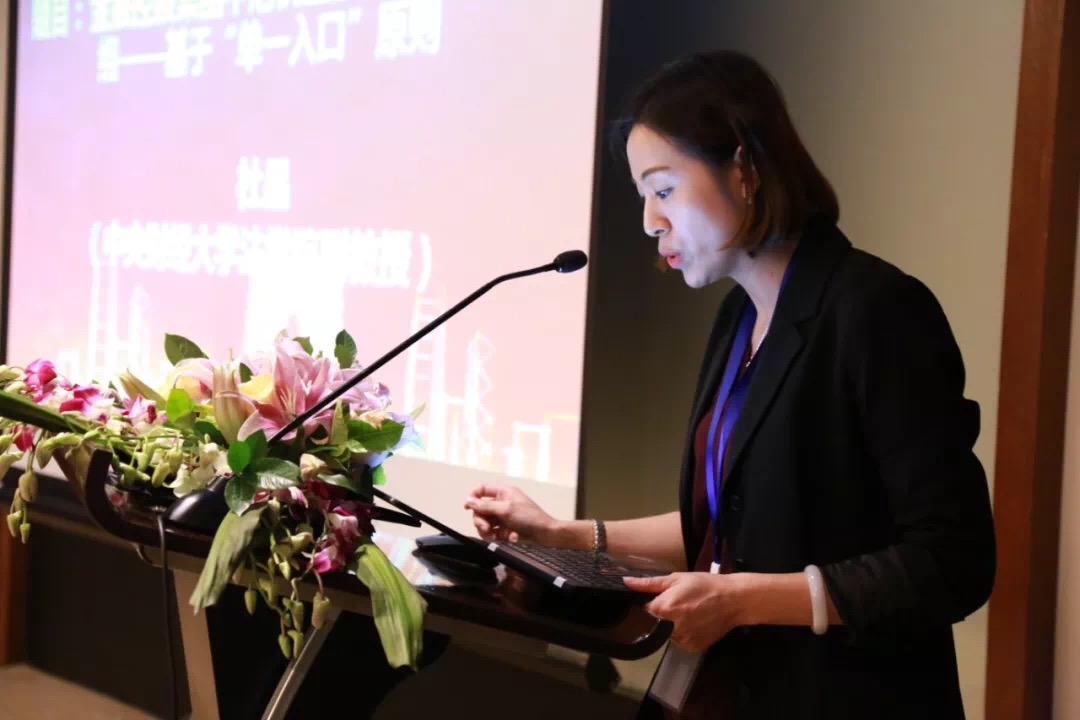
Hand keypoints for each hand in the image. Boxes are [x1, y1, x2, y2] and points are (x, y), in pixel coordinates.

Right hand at [463, 484, 556, 543]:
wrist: (545, 534)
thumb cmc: (528, 517)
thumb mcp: (506, 510)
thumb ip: (485, 506)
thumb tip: (468, 500)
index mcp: (503, 492)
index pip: (482, 489)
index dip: (473, 497)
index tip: (467, 508)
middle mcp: (501, 503)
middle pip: (480, 509)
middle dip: (480, 520)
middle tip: (486, 528)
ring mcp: (502, 517)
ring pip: (484, 523)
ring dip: (487, 530)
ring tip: (494, 536)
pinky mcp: (504, 530)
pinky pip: (492, 533)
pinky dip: (496, 537)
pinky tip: (507, 538)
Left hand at [623, 572, 746, 652]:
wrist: (734, 599)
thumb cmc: (704, 584)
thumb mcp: (676, 579)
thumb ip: (649, 584)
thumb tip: (625, 582)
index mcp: (664, 609)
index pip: (644, 610)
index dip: (650, 603)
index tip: (659, 598)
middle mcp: (671, 628)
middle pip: (655, 623)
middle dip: (663, 614)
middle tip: (679, 603)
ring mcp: (683, 640)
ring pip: (668, 633)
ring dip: (673, 624)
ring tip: (690, 611)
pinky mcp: (693, 647)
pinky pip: (680, 640)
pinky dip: (684, 632)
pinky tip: (695, 621)